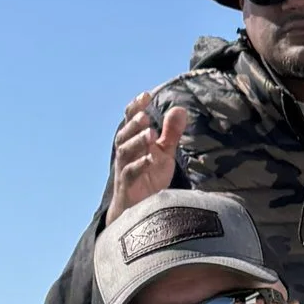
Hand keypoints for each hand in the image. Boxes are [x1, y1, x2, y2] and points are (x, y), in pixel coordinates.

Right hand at [102, 91, 188, 221]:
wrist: (141, 208)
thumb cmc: (150, 177)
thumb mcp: (164, 153)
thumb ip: (171, 132)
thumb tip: (180, 109)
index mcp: (133, 142)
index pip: (130, 120)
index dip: (135, 107)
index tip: (145, 95)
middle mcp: (125, 153)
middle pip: (124, 134)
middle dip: (134, 124)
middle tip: (145, 115)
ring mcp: (124, 168)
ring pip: (125, 151)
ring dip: (136, 141)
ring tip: (150, 133)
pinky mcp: (127, 185)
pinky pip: (130, 173)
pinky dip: (140, 165)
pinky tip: (151, 159)